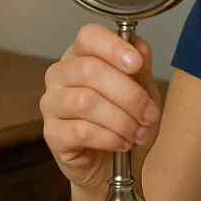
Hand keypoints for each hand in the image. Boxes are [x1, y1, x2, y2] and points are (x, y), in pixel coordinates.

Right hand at [40, 23, 162, 192]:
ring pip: (86, 102)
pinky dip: (109, 138)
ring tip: (137, 132)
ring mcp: (51, 103)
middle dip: (129, 95)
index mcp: (81, 55)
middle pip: (90, 70)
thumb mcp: (143, 88)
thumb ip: (140, 65)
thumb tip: (138, 46)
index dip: (113, 47)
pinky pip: (80, 131)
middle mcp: (60, 74)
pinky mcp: (51, 133)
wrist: (114, 165)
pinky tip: (122, 143)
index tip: (136, 64)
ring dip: (121, 120)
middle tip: (149, 114)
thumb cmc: (126, 119)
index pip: (88, 36)